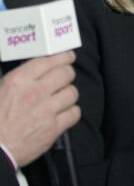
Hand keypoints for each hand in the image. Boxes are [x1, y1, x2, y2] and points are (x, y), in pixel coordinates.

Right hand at [0, 51, 79, 165]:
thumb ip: (22, 77)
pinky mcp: (53, 128)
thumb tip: (41, 68)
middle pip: (66, 73)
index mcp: (19, 81)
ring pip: (72, 92)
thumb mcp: (1, 90)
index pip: (50, 60)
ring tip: (60, 99)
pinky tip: (63, 114)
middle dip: (67, 75)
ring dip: (68, 95)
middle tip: (64, 79)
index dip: (63, 57)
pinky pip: (74, 113)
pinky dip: (71, 113)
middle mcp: (35, 92)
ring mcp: (46, 110)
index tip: (68, 57)